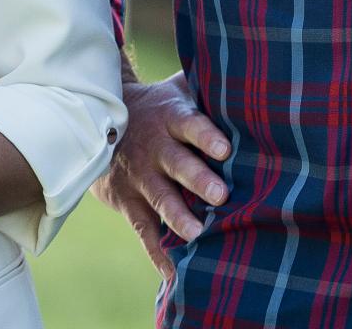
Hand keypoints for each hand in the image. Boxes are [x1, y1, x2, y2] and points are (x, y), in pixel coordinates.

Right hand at [91, 70, 230, 278]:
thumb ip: (207, 87)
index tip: (225, 148)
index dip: (206, 136)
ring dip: (178, 217)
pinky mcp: (130, 202)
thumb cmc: (160, 106)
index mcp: (171, 118)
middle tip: (220, 195)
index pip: (190, 125)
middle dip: (198, 180)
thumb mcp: (178, 88)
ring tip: (198, 235)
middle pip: (177, 164)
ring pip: (160, 198)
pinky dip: (157, 252)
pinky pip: (143, 230)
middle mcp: (156, 148)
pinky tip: (174, 273)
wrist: (103, 122)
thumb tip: (248, 78)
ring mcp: (141, 177)